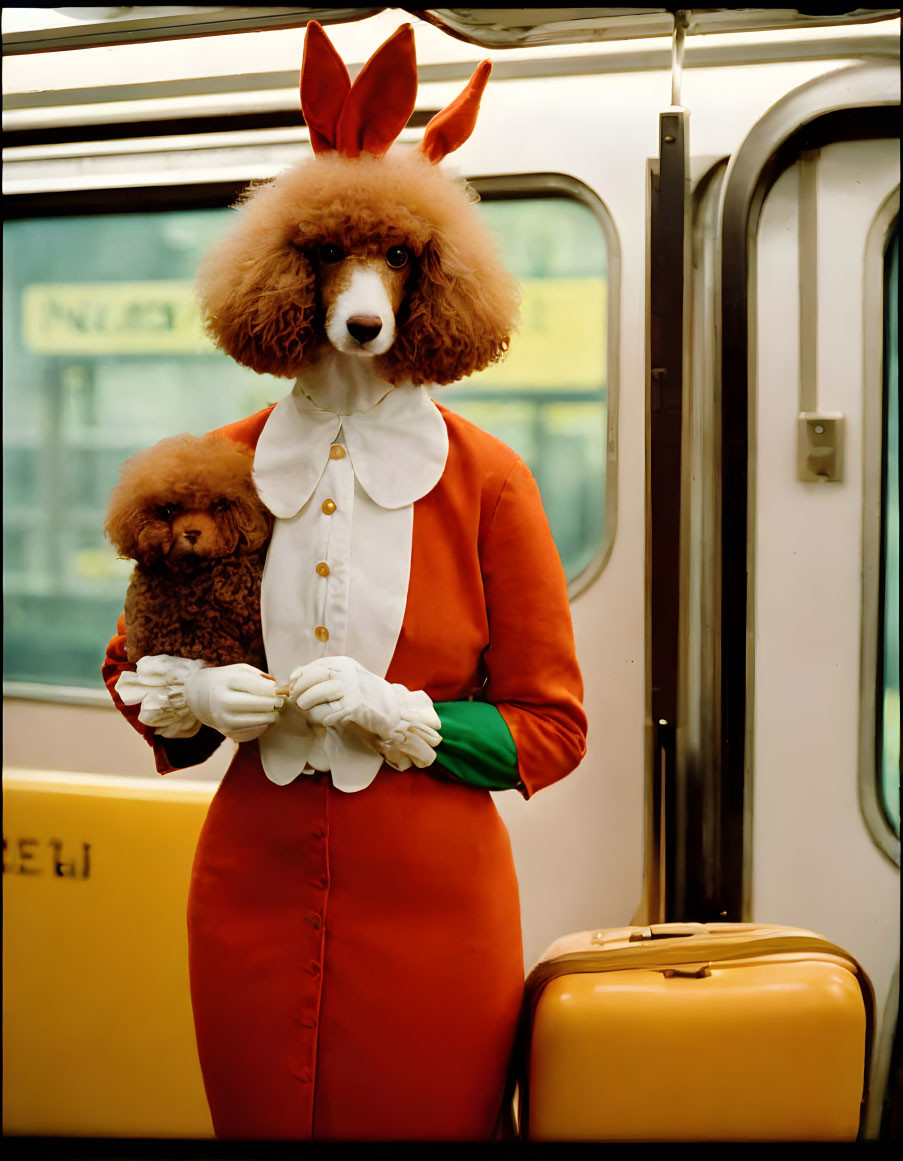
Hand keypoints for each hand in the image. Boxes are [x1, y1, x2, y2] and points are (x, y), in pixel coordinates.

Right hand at [183, 663, 283, 742]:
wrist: (198, 696)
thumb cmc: (224, 680)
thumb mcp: (237, 670)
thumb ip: (256, 676)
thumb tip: (275, 687)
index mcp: (225, 680)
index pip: (253, 684)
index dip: (270, 688)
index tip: (279, 689)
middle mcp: (222, 698)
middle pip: (258, 702)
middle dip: (274, 702)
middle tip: (281, 700)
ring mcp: (223, 715)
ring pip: (258, 717)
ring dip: (272, 714)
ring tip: (276, 709)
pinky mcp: (226, 727)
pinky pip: (252, 726)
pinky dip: (263, 722)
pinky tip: (268, 717)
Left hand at [288, 656, 440, 768]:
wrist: (392, 708)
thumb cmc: (365, 694)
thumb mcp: (347, 677)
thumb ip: (326, 676)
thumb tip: (295, 677)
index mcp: (345, 663)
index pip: (315, 665)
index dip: (300, 675)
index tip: (292, 685)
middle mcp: (347, 672)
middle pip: (313, 677)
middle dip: (299, 689)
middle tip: (294, 699)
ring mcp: (351, 688)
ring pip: (318, 694)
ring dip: (307, 703)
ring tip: (305, 709)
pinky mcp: (354, 706)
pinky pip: (329, 712)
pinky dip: (322, 718)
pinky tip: (325, 720)